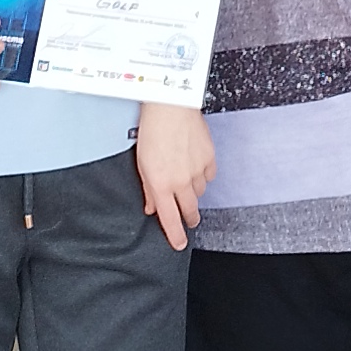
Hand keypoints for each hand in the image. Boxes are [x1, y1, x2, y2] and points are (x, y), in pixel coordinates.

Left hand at [133, 102, 213, 249]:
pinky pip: (209, 175)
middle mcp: (181, 181)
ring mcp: (197, 170)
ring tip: (185, 178)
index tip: (179, 244)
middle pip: (190, 210)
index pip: (170, 219)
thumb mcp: (141, 163)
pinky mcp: (209, 158)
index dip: (176, 235)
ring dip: (192, 191)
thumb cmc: (152, 130)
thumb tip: (150, 207)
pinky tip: (195, 165)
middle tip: (189, 219)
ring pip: (199, 192)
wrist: (170, 106)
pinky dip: (203, 174)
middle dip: (189, 218)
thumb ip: (147, 189)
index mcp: (161, 185)